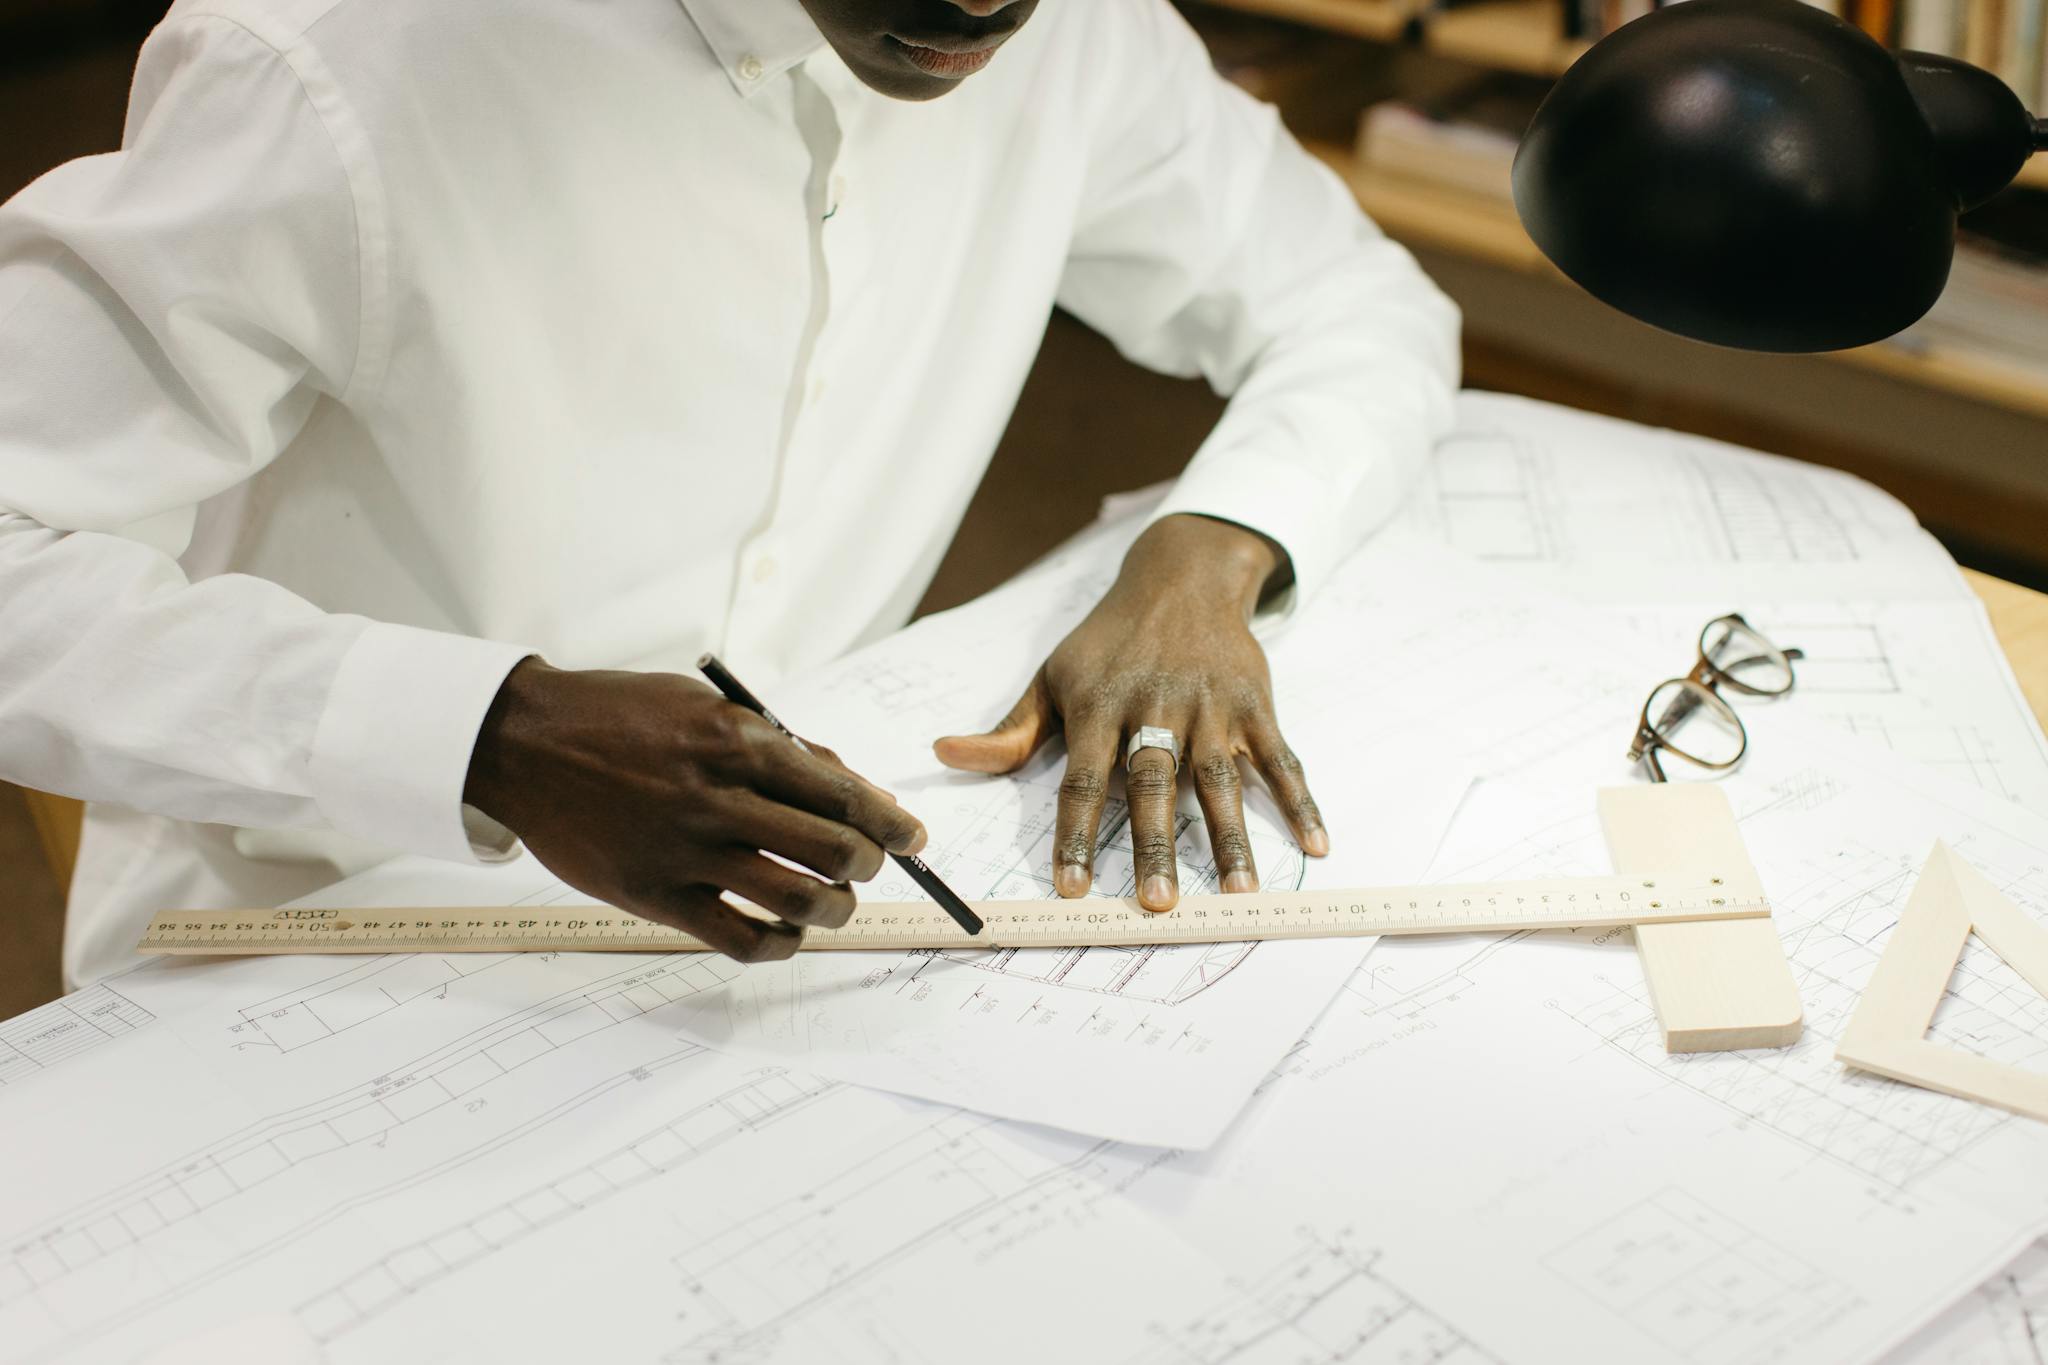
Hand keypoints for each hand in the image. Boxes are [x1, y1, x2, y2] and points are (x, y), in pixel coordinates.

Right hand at [464, 660, 927, 961]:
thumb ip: (781, 746)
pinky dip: (779, 944)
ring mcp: (684, 851)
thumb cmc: (623, 717)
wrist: (525, 742)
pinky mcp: (653, 895)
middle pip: (833, 849)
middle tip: (869, 866)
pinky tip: (785, 932)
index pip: (843, 793)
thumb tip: (857, 791)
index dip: (891, 823)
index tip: (912, 838)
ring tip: (835, 903)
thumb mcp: (706, 706)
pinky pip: (739, 939)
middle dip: (870, 864)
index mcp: (737, 741)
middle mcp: (716, 797)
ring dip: (834, 909)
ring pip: (796, 900)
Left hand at [934, 514, 1326, 912]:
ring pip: (1220, 779)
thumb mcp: (1053, 676)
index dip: (1075, 835)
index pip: (1082, 780)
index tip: (1072, 888)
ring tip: (1240, 892)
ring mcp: (1210, 705)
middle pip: (1153, 785)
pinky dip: (1300, 800)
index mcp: (1099, 707)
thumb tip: (946, 755)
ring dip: (1231, 837)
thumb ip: (1009, 730)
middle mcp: (1155, 707)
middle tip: (1157, 902)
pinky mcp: (1254, 703)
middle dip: (1155, 845)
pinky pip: (1281, 757)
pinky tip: (1315, 843)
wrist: (1181, 577)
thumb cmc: (1109, 642)